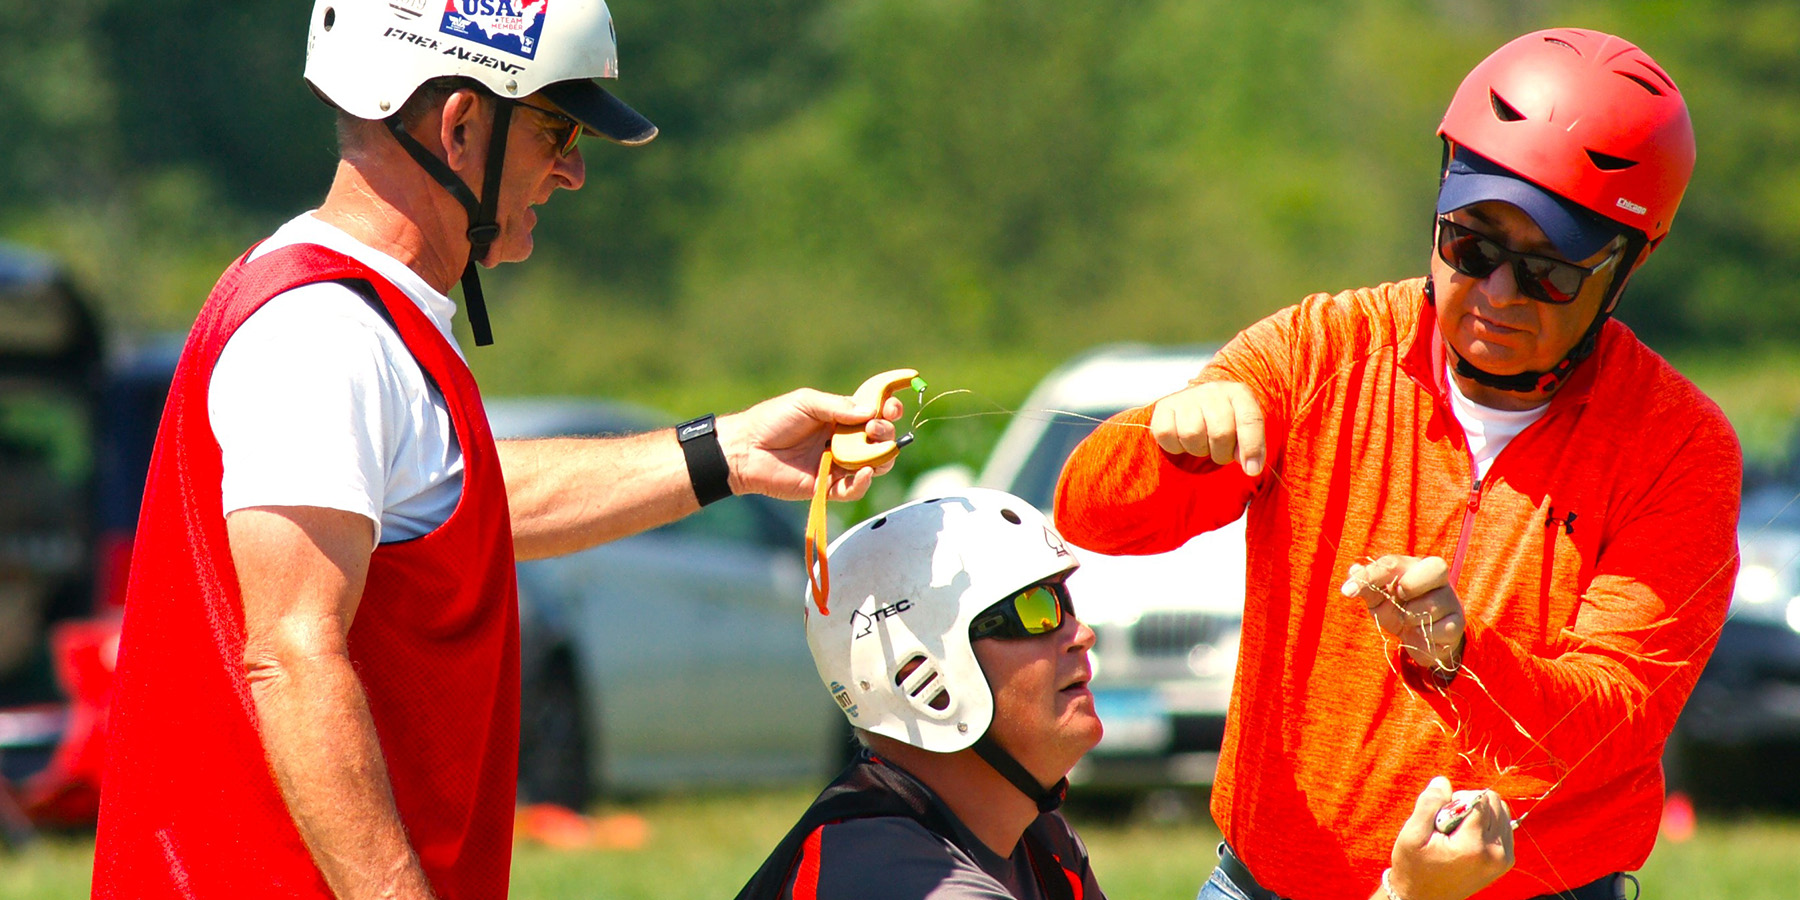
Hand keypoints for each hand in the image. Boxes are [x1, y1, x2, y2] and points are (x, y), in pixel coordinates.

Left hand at [716, 389, 903, 501]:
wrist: (746, 449)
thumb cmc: (772, 420)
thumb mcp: (806, 403)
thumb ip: (838, 407)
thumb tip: (870, 412)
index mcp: (840, 418)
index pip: (873, 414)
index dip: (887, 410)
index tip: (892, 407)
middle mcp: (843, 441)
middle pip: (879, 439)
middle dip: (885, 432)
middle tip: (875, 428)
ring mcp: (837, 465)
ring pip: (874, 465)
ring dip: (881, 457)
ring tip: (875, 449)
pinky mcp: (827, 487)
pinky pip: (853, 488)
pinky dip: (863, 482)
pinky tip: (864, 471)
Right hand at [1147, 381, 1265, 475]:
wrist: (1198, 404)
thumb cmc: (1226, 422)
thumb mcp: (1244, 429)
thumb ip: (1251, 446)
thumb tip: (1250, 467)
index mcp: (1239, 394)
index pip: (1250, 420)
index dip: (1252, 448)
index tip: (1252, 471)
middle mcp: (1213, 390)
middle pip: (1220, 433)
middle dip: (1222, 453)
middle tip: (1220, 452)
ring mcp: (1187, 397)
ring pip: (1192, 435)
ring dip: (1198, 450)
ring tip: (1202, 443)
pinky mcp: (1164, 406)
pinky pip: (1167, 435)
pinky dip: (1175, 446)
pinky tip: (1183, 440)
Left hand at [1343, 555, 1464, 672]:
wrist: (1421, 640)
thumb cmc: (1398, 609)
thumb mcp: (1378, 598)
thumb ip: (1366, 584)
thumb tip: (1354, 570)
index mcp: (1414, 565)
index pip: (1392, 563)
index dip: (1369, 576)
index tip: (1347, 591)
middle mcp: (1438, 577)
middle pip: (1435, 567)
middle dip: (1410, 586)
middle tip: (1400, 597)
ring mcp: (1450, 599)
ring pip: (1429, 606)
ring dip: (1409, 618)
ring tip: (1409, 619)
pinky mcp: (1457, 623)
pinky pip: (1438, 629)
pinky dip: (1422, 635)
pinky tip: (1421, 633)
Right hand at [1387, 777, 1512, 899]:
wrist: (1423, 898)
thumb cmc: (1414, 866)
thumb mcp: (1412, 834)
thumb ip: (1428, 804)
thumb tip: (1443, 781)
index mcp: (1473, 846)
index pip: (1479, 799)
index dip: (1456, 799)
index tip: (1442, 818)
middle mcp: (1496, 853)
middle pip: (1495, 802)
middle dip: (1470, 803)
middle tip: (1449, 824)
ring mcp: (1504, 858)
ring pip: (1502, 810)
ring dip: (1480, 812)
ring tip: (1458, 831)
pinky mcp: (1506, 860)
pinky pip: (1504, 825)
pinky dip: (1487, 823)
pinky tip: (1468, 836)